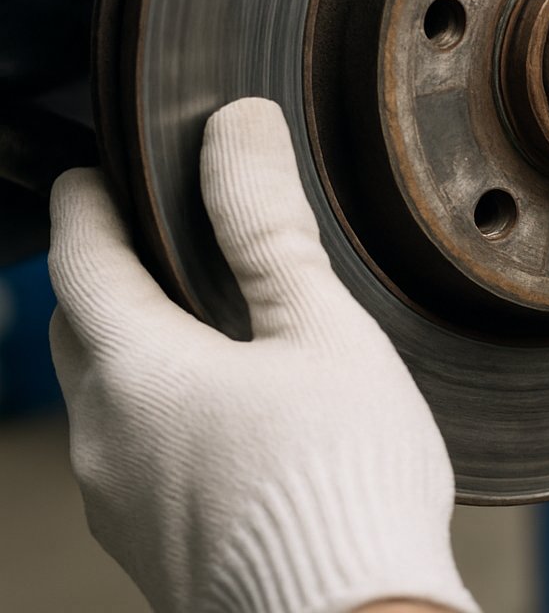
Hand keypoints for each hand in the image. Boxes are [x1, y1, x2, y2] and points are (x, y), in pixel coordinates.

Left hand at [48, 98, 479, 612]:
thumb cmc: (342, 480)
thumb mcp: (319, 329)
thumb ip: (268, 226)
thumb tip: (235, 129)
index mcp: (134, 371)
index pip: (79, 258)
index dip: (86, 205)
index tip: (95, 175)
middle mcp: (103, 440)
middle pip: (79, 330)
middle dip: (104, 277)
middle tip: (154, 242)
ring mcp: (120, 504)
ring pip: (105, 400)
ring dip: (137, 352)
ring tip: (211, 330)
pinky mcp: (152, 549)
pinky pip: (134, 458)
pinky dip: (163, 415)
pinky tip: (233, 421)